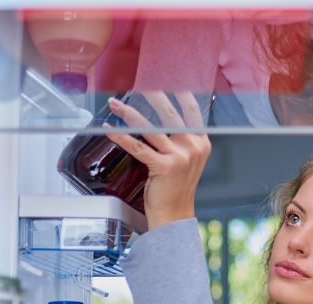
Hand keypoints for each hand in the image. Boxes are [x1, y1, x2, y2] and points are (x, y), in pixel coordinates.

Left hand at [104, 92, 210, 229]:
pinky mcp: (164, 167)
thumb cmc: (177, 188)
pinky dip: (122, 137)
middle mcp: (193, 147)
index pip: (192, 110)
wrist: (175, 215)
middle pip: (169, 114)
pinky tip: (110, 130)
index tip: (165, 78)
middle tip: (136, 86)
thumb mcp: (188, 160)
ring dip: (129, 114)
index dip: (178, 93)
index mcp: (201, 142)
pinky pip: (138, 147)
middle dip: (150, 97)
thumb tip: (162, 118)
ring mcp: (180, 157)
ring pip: (150, 128)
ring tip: (115, 105)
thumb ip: (182, 140)